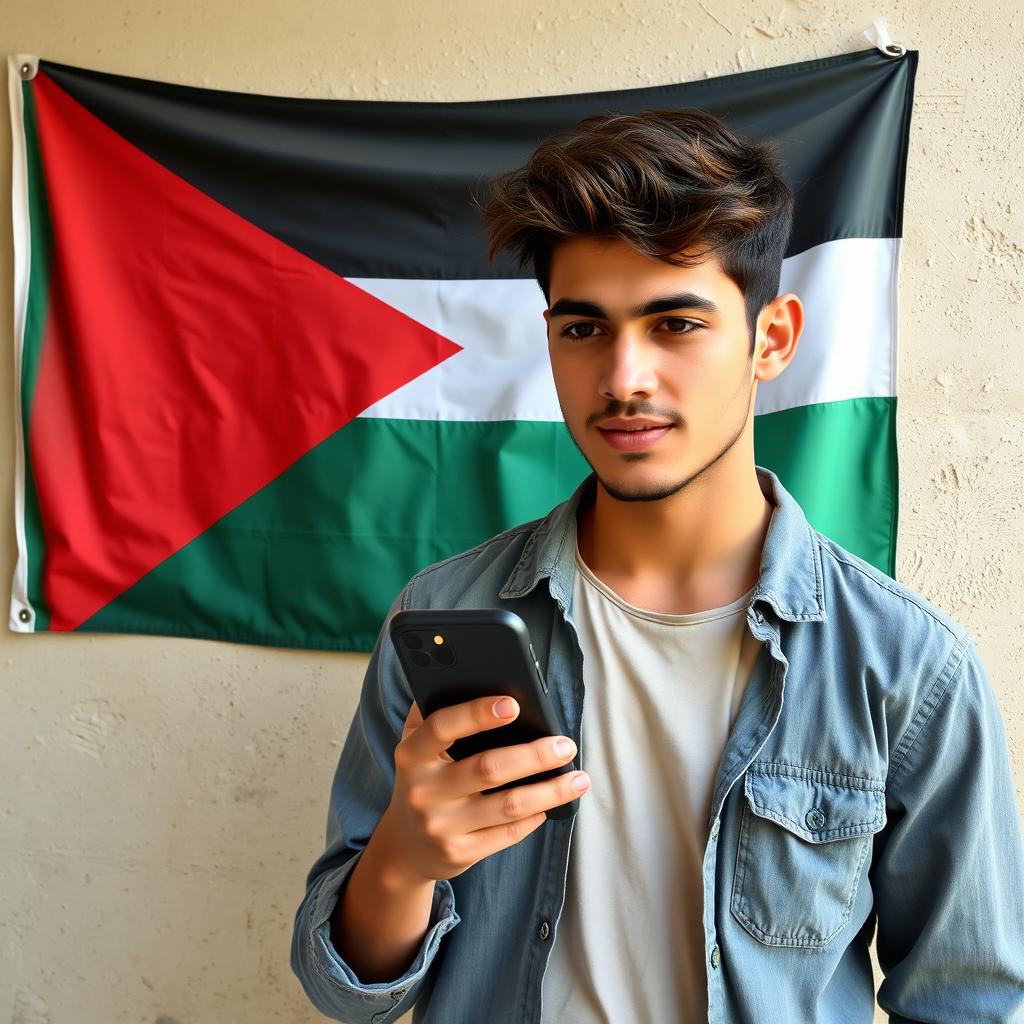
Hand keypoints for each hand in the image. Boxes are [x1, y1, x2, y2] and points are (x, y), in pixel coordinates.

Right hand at [377, 695, 589, 883]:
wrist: (405, 846)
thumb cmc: (423, 780)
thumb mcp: (416, 746)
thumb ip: (434, 711)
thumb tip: (473, 674)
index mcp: (412, 754)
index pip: (442, 727)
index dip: (477, 713)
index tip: (513, 704)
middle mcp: (423, 791)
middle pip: (488, 768)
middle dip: (534, 755)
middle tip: (566, 745)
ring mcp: (440, 826)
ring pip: (508, 805)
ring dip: (550, 791)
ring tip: (579, 779)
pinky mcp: (458, 853)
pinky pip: (508, 834)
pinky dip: (535, 817)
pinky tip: (551, 805)